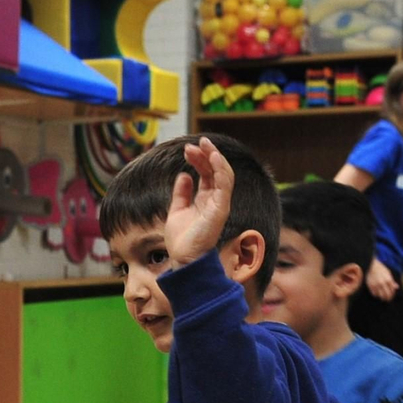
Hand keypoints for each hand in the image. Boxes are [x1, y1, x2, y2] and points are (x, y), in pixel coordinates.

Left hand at [164, 138, 234, 268]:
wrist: (183, 259)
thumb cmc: (181, 240)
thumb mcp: (177, 210)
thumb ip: (182, 193)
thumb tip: (184, 175)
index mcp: (206, 200)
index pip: (207, 174)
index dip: (199, 159)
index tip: (188, 149)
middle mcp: (215, 201)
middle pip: (215, 171)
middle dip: (206, 154)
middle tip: (196, 143)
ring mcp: (220, 204)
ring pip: (224, 174)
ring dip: (214, 157)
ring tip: (203, 145)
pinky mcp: (221, 209)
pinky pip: (225, 184)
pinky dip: (220, 169)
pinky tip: (212, 157)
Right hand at [365, 259, 399, 300]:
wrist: (372, 266)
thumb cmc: (381, 269)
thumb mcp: (389, 274)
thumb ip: (392, 281)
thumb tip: (397, 287)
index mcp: (388, 280)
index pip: (392, 291)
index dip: (392, 295)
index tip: (391, 297)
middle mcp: (383, 283)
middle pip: (387, 295)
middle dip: (388, 298)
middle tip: (388, 300)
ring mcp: (376, 285)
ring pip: (380, 296)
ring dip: (382, 298)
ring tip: (383, 298)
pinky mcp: (371, 286)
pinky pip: (374, 294)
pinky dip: (376, 295)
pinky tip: (377, 294)